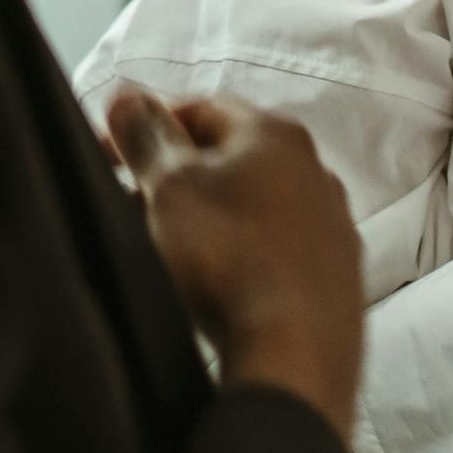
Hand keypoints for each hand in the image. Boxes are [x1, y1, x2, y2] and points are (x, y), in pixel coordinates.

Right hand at [107, 88, 363, 438]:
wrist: (294, 356)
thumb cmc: (226, 258)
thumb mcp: (169, 188)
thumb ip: (147, 137)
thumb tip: (129, 95)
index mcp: (277, 135)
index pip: (201, 108)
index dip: (149, 127)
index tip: (112, 156)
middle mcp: (317, 171)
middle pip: (231, 159)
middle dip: (177, 177)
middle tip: (132, 206)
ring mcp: (335, 227)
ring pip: (256, 207)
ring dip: (211, 219)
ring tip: (170, 252)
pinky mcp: (340, 279)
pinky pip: (279, 251)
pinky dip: (244, 256)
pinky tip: (218, 285)